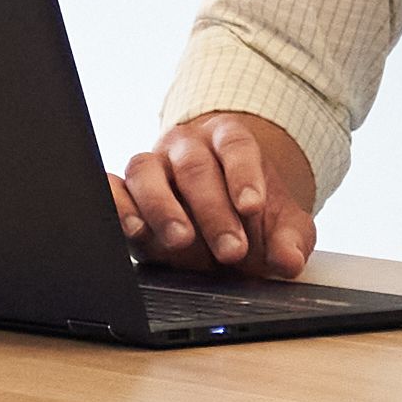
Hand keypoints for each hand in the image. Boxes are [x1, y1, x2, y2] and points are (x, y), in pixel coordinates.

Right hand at [119, 108, 316, 270]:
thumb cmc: (248, 217)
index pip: (235, 145)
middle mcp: (186, 147)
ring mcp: (151, 167)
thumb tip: (289, 261)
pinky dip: (117, 205)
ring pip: (145, 171)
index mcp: (228, 140)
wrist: (218, 218)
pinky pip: (111, 188)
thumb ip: (289, 240)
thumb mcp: (280, 227)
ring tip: (180, 239)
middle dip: (212, 210)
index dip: (243, 174)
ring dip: (162, 207)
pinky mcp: (124, 191)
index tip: (252, 206)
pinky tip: (133, 229)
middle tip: (231, 250)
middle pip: (194, 166)